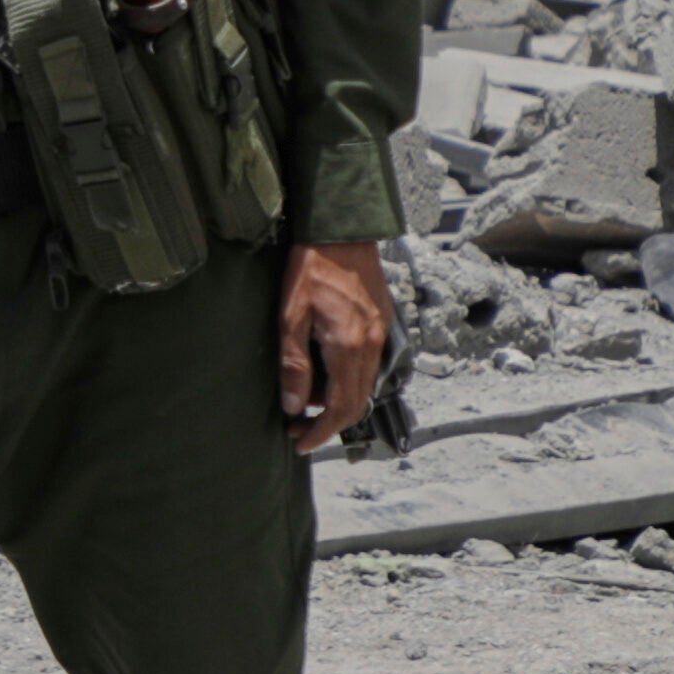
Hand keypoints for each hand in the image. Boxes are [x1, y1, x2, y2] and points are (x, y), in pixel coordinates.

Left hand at [279, 239, 393, 454]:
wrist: (343, 231)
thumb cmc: (312, 268)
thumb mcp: (291, 315)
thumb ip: (294, 364)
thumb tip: (294, 405)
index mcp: (350, 347)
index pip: (341, 408)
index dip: (321, 433)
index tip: (300, 443)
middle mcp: (373, 347)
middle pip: (357, 404)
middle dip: (328, 424)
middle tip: (297, 428)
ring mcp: (382, 336)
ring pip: (365, 387)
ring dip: (338, 403)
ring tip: (305, 400)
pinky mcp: (382, 325)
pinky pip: (370, 368)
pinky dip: (349, 382)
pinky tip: (325, 375)